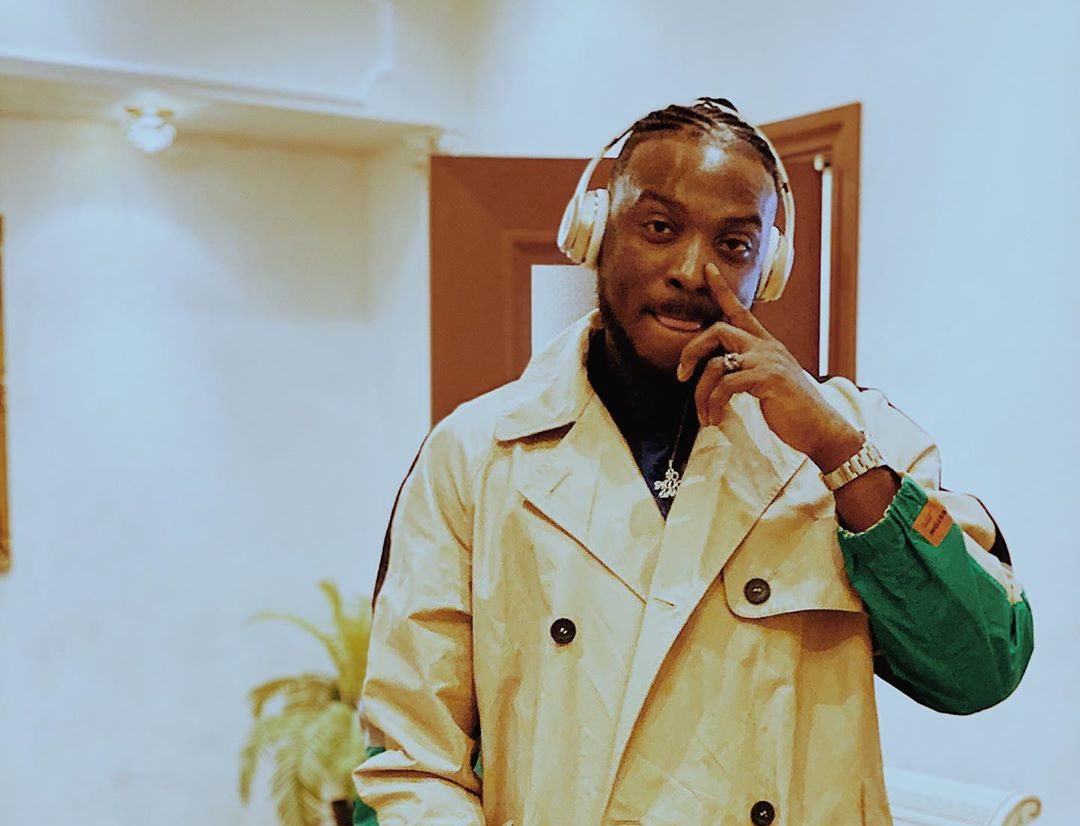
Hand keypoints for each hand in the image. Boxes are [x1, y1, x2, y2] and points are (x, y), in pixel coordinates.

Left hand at [676, 263, 860, 468]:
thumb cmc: (793, 410)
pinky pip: (726, 385)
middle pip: (718, 330)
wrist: (821, 429)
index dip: (722, 289)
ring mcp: (767, 360)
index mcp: (766, 345)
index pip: (741, 310)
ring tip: (705, 415)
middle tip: (681, 376)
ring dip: (702, 394)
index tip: (707, 269)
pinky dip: (714, 404)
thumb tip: (720, 374)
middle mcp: (766, 346)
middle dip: (691, 351)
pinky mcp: (767, 378)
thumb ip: (748, 370)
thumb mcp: (769, 382)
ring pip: (716, 364)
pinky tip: (716, 418)